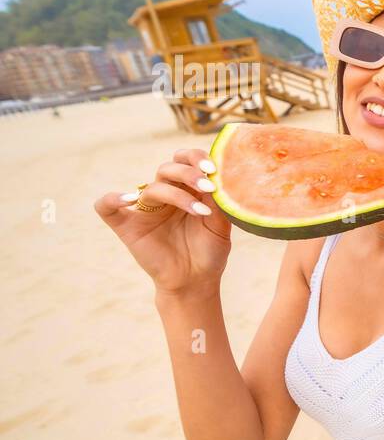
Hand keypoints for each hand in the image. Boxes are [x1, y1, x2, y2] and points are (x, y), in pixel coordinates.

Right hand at [93, 148, 231, 295]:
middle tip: (208, 187)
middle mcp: (165, 196)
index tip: (214, 169)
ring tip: (200, 212)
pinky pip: (107, 208)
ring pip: (151, 188)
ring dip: (176, 195)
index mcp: (187, 189)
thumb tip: (219, 178)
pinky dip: (111, 199)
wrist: (196, 281)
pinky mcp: (127, 227)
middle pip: (168, 169)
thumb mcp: (220, 225)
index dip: (196, 158)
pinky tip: (129, 200)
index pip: (185, 161)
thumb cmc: (209, 251)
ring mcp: (145, 210)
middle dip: (189, 173)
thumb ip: (219, 202)